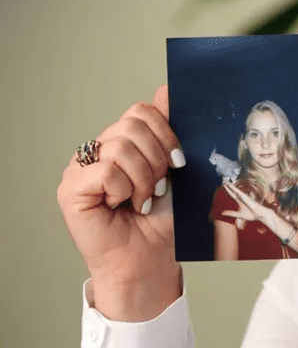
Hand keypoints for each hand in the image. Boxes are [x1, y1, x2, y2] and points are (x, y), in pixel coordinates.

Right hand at [57, 85, 183, 321]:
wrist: (152, 259)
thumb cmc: (163, 220)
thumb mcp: (174, 169)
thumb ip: (167, 130)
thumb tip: (167, 88)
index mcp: (122, 143)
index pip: (141, 112)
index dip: (166, 133)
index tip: (177, 162)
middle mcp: (98, 151)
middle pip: (132, 124)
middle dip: (157, 158)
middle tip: (159, 186)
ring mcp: (81, 168)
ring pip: (120, 147)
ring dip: (143, 178)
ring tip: (143, 199)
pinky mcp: (70, 189)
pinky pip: (105, 170)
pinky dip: (124, 189)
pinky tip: (123, 206)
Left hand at [221, 183, 273, 228]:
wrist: (259, 216)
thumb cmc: (251, 215)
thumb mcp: (239, 215)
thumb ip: (231, 213)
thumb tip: (222, 213)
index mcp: (240, 201)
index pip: (232, 194)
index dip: (228, 190)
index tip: (224, 185)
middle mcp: (242, 198)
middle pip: (233, 191)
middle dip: (228, 186)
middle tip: (224, 181)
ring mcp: (244, 198)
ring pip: (236, 191)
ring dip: (231, 186)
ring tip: (227, 182)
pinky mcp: (247, 199)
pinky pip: (241, 194)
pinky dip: (236, 190)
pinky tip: (232, 187)